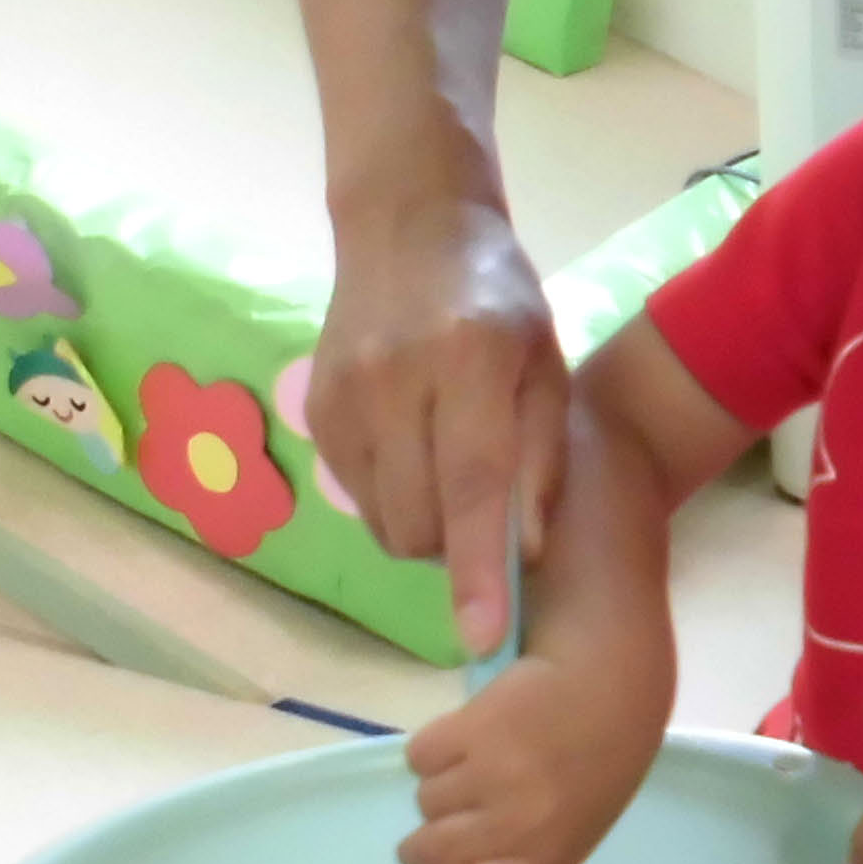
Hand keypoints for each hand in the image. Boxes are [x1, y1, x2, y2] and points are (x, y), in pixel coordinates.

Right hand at [311, 196, 567, 656]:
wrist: (409, 227)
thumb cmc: (501, 300)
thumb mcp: (547, 366)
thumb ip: (541, 457)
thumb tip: (523, 553)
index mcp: (470, 361)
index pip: (474, 486)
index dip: (480, 568)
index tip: (486, 636)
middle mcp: (395, 379)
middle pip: (421, 522)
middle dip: (458, 549)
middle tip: (490, 514)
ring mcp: (342, 396)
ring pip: (385, 522)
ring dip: (425, 526)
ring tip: (451, 470)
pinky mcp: (315, 411)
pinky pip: (358, 498)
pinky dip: (393, 498)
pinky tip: (414, 451)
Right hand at [397, 647, 661, 863]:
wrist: (612, 675)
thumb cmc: (604, 752)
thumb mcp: (577, 821)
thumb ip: (525, 851)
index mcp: (551, 857)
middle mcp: (518, 825)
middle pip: (431, 851)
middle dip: (424, 837)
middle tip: (442, 811)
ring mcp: (492, 778)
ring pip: (425, 799)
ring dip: (440, 782)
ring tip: (477, 759)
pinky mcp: (470, 731)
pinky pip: (420, 756)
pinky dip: (435, 745)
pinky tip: (470, 731)